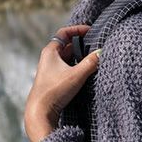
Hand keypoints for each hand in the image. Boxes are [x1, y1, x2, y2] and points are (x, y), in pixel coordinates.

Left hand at [24, 24, 101, 141]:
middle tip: (95, 44)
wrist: (40, 112)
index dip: (77, 29)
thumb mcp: (76, 75)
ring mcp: (50, 68)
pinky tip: (85, 71)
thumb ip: (90, 63)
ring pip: (67, 56)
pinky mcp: (53, 79)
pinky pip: (67, 66)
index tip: (90, 30)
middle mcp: (49, 57)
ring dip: (79, 56)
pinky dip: (76, 65)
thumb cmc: (55, 91)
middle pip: (67, 44)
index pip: (64, 33)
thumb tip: (101, 52)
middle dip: (81, 44)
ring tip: (93, 57)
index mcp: (50, 51)